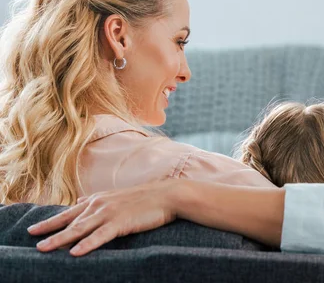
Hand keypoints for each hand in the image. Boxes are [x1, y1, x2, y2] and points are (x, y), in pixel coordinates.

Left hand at [28, 179, 179, 255]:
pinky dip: (87, 244)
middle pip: (69, 220)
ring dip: (60, 239)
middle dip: (49, 229)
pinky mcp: (121, 222)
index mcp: (98, 199)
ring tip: (44, 248)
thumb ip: (98, 199)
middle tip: (32, 237)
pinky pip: (100, 236)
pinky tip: (75, 253)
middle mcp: (99, 204)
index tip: (35, 229)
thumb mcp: (118, 195)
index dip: (52, 220)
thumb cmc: (146, 197)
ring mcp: (109, 213)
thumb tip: (82, 199)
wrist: (168, 195)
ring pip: (79, 229)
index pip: (70, 212)